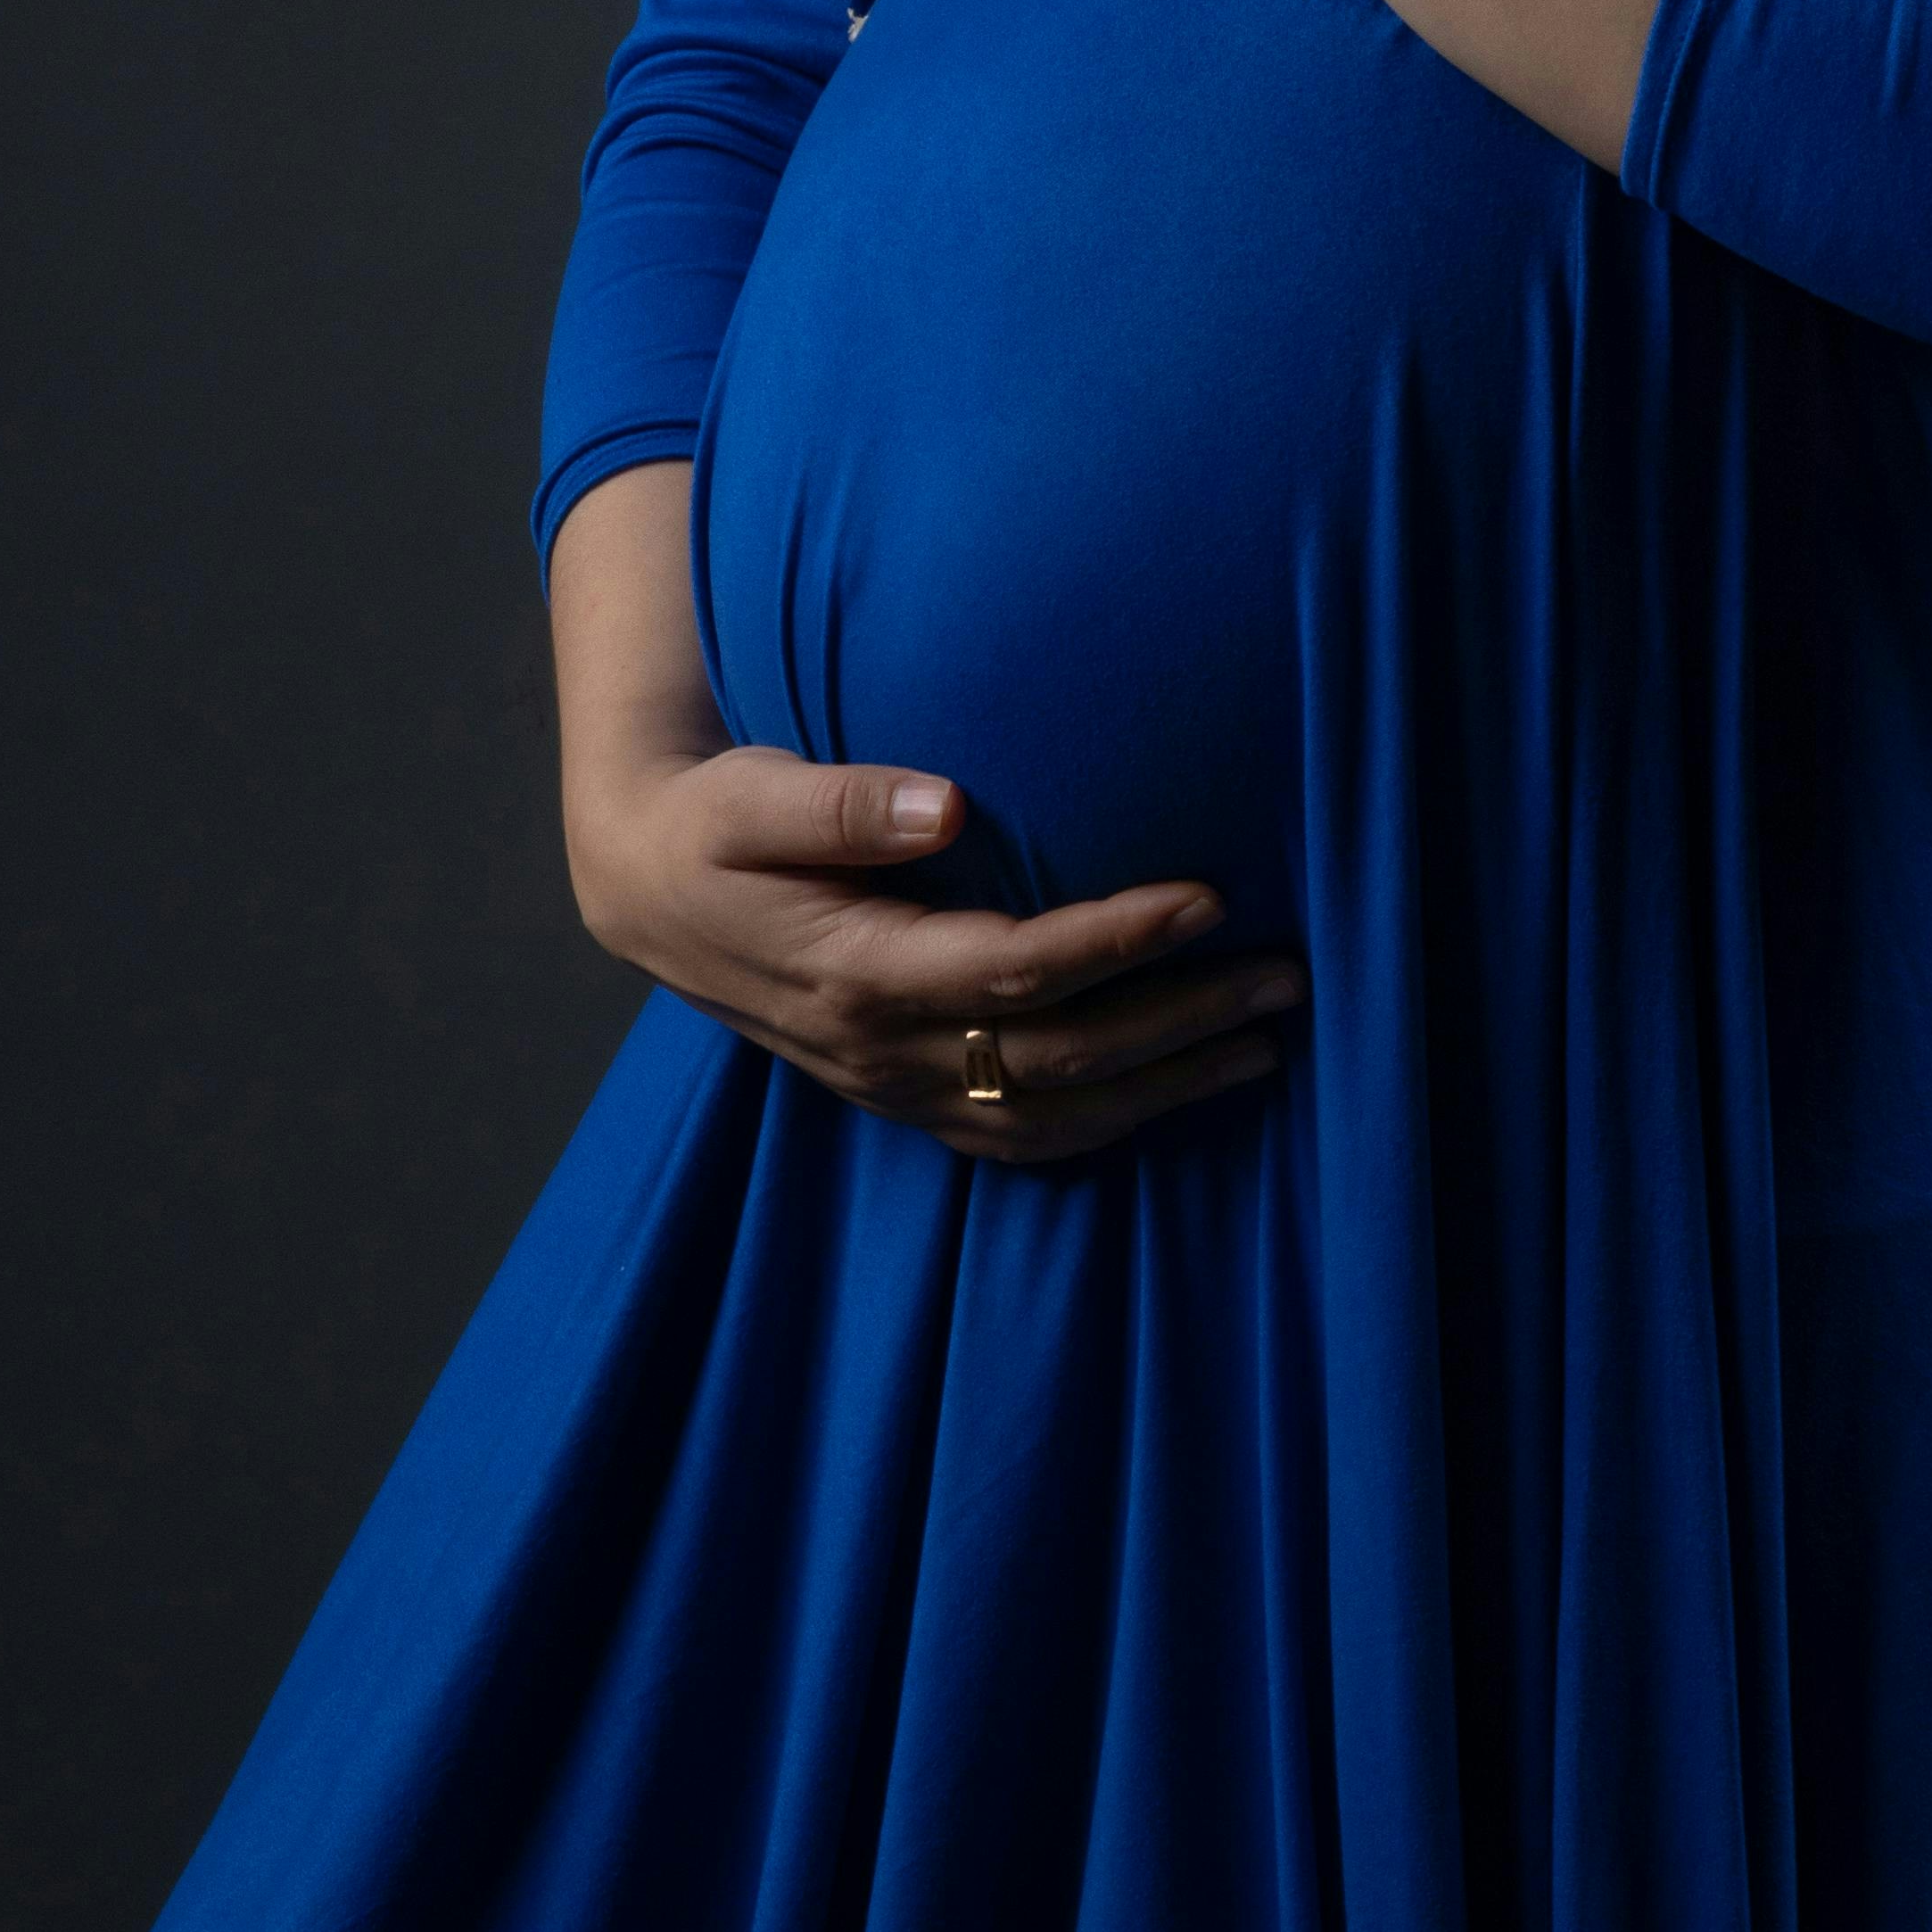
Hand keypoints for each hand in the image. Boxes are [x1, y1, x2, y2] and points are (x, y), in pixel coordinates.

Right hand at [550, 463, 1303, 1163]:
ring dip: (1166, 1087)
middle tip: (1287, 975)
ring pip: (1053, 1116)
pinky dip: (1106, 1126)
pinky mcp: (902, 1094)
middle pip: (1061, 1055)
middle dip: (1182, 1020)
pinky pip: (1017, 1138)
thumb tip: (943, 801)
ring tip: (1267, 1044)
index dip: (1119, 940)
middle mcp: (884, 1047)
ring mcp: (894, 1085)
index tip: (1211, 896)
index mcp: (857, 971)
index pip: (1017, 969)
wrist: (644, 887)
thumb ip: (842, 800)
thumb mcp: (751, 792)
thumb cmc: (713, 820)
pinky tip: (1175, 1094)